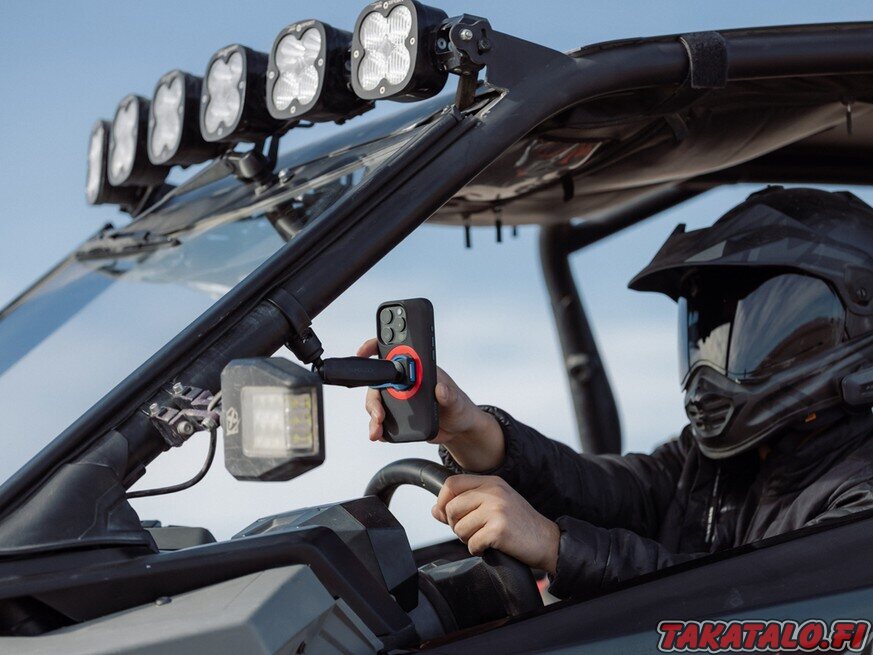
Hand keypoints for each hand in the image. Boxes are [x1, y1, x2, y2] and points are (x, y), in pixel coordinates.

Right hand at [357, 338, 499, 449]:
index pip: (393, 352)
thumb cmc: (458, 407)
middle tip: (378, 413)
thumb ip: (449, 395)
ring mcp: (398, 398)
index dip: (375, 347)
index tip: (363, 353)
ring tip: (377, 431)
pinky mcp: (396, 416)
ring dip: (373, 415)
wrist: (458, 430)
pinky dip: (376, 427)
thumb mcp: (457, 401)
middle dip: (373, 397)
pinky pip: (380, 419)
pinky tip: (379, 434)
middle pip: (378, 381)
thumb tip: (441, 389)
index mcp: (418, 369)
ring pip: (375, 402)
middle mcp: (404, 381)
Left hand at [433, 474, 559, 574]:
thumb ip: (466, 504)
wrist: (549, 541)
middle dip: (456, 525)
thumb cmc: (520, 524)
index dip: (443, 501)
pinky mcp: (499, 529)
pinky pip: (472, 543)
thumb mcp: (494, 505)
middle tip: (473, 532)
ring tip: (485, 538)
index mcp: (492, 482)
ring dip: (468, 539)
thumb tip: (436, 510)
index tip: (447, 515)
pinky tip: (491, 547)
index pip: (452, 483)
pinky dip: (478, 550)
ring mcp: (497, 509)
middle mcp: (494, 492)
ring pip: (460, 527)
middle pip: (452, 507)